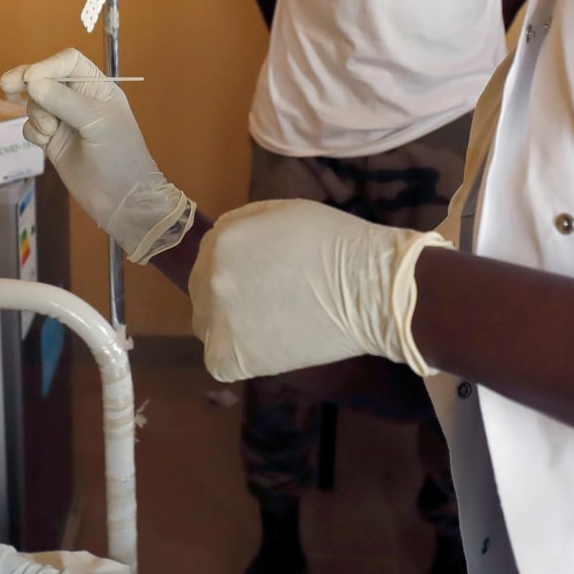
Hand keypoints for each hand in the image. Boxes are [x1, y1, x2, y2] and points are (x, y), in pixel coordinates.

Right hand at [0, 50, 193, 263]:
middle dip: (27, 81)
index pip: (68, 62)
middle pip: (46, 78)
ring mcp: (65, 121)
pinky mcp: (53, 141)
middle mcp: (80, 100)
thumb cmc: (119, 156)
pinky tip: (45, 143)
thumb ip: (63, 100)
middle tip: (8, 86)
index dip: (47, 65)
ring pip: (35, 103)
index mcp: (98, 87)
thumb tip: (31, 82)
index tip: (30, 78)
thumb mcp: (96, 122)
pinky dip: (33, 131)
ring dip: (37, 113)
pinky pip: (31, 126)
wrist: (122, 200)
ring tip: (50, 131)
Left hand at [190, 199, 450, 382]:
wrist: (371, 292)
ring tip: (271, 325)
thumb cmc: (336, 245)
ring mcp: (220, 321)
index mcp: (223, 242)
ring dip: (230, 326)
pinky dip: (239, 358)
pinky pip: (220, 361)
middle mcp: (212, 280)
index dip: (234, 265)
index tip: (258, 275)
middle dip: (228, 293)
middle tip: (265, 301)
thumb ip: (244, 225)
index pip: (209, 255)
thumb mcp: (284, 212)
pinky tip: (268, 347)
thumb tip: (225, 246)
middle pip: (202, 290)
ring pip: (208, 326)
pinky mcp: (232, 359)